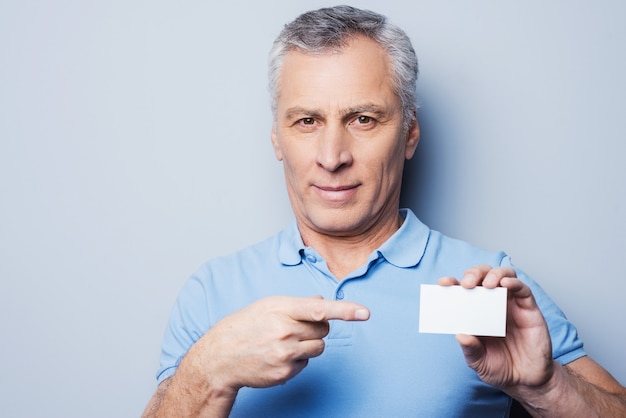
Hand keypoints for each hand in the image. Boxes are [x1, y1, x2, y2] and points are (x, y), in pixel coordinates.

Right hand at [181, 296, 369, 392]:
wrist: (222, 356)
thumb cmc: (247, 325)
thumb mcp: (269, 306)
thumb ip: (298, 303)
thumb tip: (322, 301)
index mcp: (282, 309)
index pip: (319, 309)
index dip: (345, 310)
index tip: (364, 313)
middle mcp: (285, 331)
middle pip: (324, 329)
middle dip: (316, 327)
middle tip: (295, 328)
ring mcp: (286, 353)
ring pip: (319, 347)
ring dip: (309, 344)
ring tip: (285, 342)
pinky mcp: (286, 372)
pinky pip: (307, 363)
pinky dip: (298, 359)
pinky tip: (278, 356)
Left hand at [438, 265, 554, 394]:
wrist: (527, 381)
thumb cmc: (500, 367)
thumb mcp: (479, 362)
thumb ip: (471, 349)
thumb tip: (460, 335)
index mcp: (475, 312)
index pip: (462, 290)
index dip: (452, 283)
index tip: (443, 283)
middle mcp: (492, 303)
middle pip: (482, 275)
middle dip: (473, 274)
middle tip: (467, 284)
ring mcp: (511, 304)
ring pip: (503, 275)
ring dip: (493, 274)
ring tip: (487, 284)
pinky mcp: (528, 309)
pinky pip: (522, 289)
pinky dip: (514, 282)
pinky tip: (505, 285)